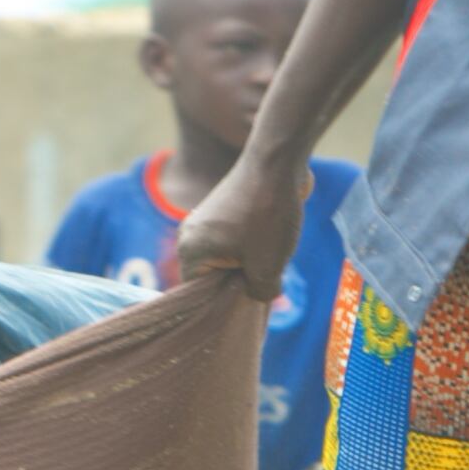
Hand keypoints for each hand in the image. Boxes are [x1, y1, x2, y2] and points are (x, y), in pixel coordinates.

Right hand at [175, 157, 305, 304]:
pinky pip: (235, 241)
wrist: (278, 163)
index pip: (199, 295)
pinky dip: (253, 248)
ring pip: (228, 259)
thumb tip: (259, 296)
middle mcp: (190, 235)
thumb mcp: (268, 267)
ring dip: (251, 264)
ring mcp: (206, 220)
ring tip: (273, 262)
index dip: (226, 304)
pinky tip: (274, 245)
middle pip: (213, 276)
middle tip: (267, 286)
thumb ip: (259, 294)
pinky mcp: (224, 210)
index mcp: (190, 251)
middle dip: (241, 283)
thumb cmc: (268, 216)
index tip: (251, 306)